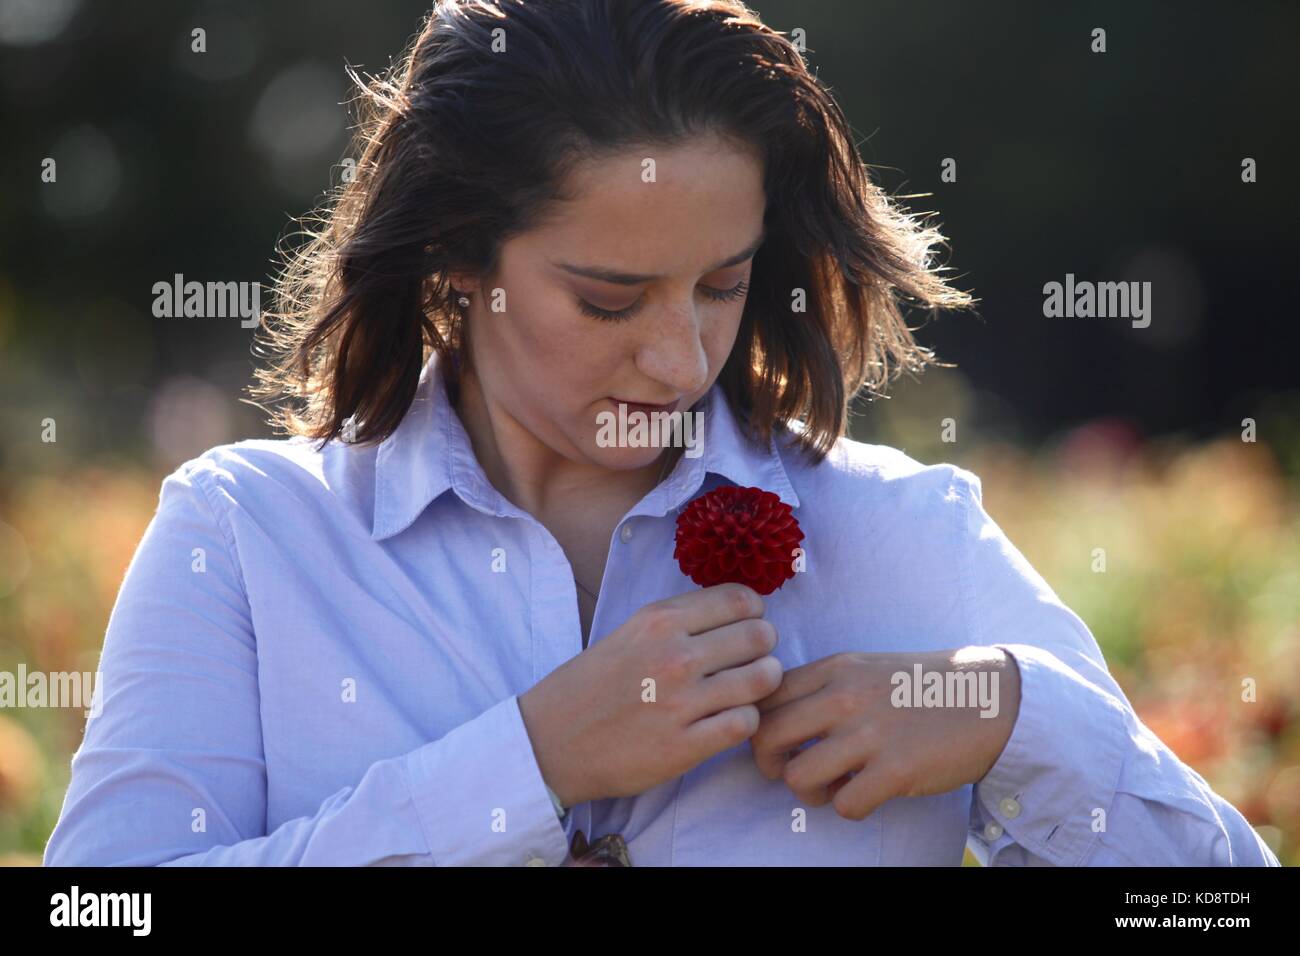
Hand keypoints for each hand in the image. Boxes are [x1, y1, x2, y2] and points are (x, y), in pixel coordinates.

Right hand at [519, 582, 781, 806]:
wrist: (550, 742)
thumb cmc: (590, 687)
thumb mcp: (629, 632)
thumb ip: (679, 621)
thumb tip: (739, 611)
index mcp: (659, 620)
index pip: (741, 599)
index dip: (753, 613)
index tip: (745, 626)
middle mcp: (674, 655)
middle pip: (760, 636)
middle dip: (763, 648)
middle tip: (750, 661)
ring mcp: (681, 702)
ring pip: (763, 679)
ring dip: (762, 685)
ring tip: (745, 692)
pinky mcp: (685, 746)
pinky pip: (746, 723)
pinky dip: (745, 721)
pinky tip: (727, 721)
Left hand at [750, 647, 1020, 819]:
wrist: (990, 697)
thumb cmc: (920, 686)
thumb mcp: (864, 667)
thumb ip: (821, 686)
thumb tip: (774, 717)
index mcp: (834, 668)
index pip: (763, 696)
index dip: (756, 725)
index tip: (775, 740)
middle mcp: (845, 697)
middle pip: (765, 737)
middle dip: (769, 763)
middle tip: (791, 770)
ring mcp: (870, 733)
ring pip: (796, 777)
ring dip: (809, 792)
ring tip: (833, 786)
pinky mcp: (896, 769)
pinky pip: (844, 805)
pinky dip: (850, 807)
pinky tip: (867, 794)